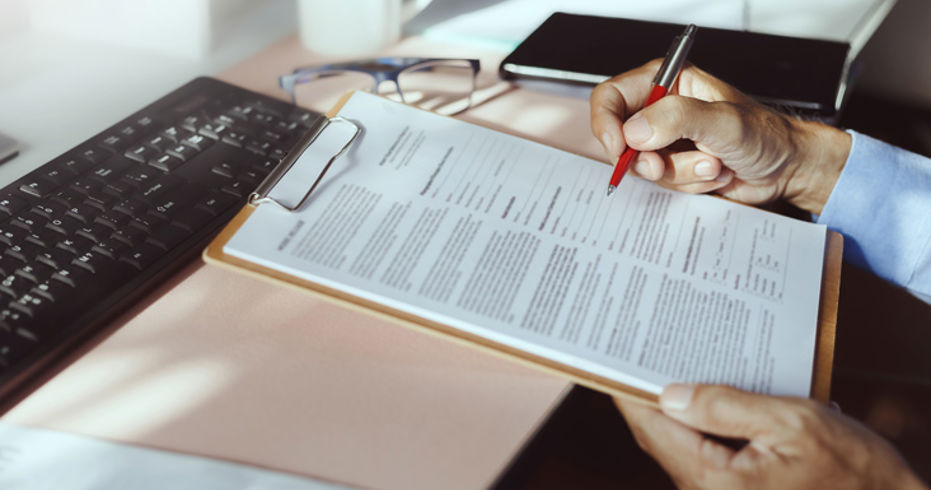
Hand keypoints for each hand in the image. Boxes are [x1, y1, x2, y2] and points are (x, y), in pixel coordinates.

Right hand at [590, 60, 850, 213]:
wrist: (788, 169)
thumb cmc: (767, 135)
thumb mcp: (723, 121)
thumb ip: (677, 119)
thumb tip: (634, 131)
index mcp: (668, 83)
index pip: (612, 97)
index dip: (606, 123)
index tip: (618, 146)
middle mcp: (662, 110)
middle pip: (621, 137)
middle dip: (648, 158)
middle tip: (665, 165)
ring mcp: (667, 141)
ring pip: (643, 166)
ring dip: (680, 173)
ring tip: (714, 164)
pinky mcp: (675, 167)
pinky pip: (661, 184)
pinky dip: (688, 184)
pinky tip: (714, 173)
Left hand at [616, 384, 926, 489]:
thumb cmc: (854, 474)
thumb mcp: (793, 423)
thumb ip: (726, 406)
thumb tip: (670, 394)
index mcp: (715, 479)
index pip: (652, 427)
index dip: (628, 391)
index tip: (611, 359)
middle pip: (660, 436)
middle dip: (648, 395)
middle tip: (637, 352)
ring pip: (680, 444)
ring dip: (674, 408)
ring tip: (669, 366)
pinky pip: (703, 454)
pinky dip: (700, 424)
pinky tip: (708, 397)